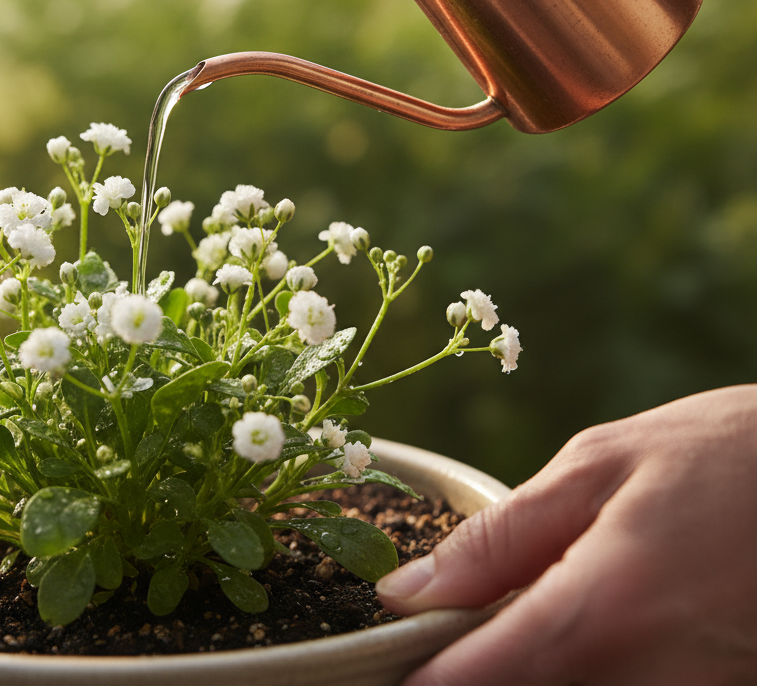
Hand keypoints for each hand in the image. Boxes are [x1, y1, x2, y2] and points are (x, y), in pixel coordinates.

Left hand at [376, 385, 756, 684]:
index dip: (434, 681)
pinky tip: (606, 609)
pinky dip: (598, 665)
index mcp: (607, 605)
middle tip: (470, 617)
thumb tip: (411, 589)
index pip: (489, 677)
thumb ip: (500, 536)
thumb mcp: (598, 466)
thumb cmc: (718, 453)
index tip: (396, 666)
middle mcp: (655, 674)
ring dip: (545, 664)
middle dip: (488, 667)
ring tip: (548, 595)